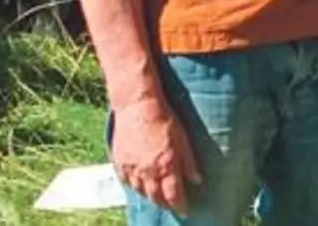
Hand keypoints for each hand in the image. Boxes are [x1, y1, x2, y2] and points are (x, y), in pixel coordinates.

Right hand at [111, 98, 202, 215]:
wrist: (137, 105)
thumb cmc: (163, 119)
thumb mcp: (182, 139)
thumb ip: (189, 162)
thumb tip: (197, 180)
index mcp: (165, 166)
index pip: (174, 195)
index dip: (181, 205)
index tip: (186, 210)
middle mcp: (147, 172)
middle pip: (156, 197)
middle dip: (165, 204)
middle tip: (172, 205)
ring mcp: (131, 168)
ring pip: (141, 191)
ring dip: (150, 196)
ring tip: (158, 197)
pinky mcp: (119, 162)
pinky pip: (127, 182)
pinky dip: (135, 186)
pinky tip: (139, 185)